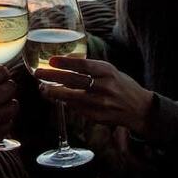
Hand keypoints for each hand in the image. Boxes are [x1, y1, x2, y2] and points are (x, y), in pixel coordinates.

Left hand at [34, 57, 153, 134]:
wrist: (139, 109)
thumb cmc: (120, 85)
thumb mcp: (109, 71)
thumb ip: (90, 67)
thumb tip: (65, 60)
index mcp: (107, 71)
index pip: (83, 65)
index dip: (65, 63)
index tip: (51, 60)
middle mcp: (104, 87)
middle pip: (74, 81)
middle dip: (53, 77)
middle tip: (38, 74)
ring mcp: (101, 103)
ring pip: (72, 97)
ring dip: (54, 93)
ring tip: (43, 88)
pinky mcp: (98, 117)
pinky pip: (77, 109)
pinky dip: (65, 102)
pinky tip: (57, 98)